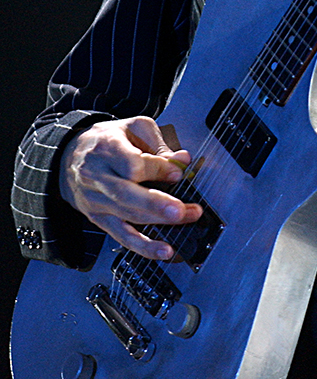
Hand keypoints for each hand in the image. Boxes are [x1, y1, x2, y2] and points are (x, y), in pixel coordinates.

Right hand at [59, 116, 201, 259]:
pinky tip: (162, 250)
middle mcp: (97, 176)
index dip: (157, 169)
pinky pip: (121, 236)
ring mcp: (96, 200)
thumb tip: (182, 160)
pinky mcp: (98, 218)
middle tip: (180, 209)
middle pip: (126, 194)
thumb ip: (158, 143)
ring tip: (184, 220)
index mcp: (107, 148)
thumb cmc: (106, 140)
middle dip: (156, 204)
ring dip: (158, 222)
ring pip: (126, 215)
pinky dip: (143, 246)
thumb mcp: (132, 128)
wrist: (69, 157)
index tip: (177, 172)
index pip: (132, 164)